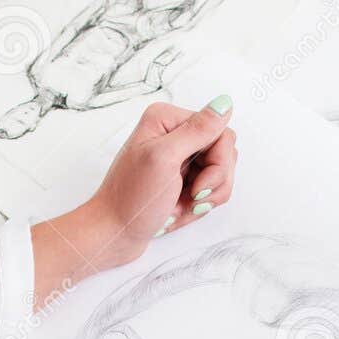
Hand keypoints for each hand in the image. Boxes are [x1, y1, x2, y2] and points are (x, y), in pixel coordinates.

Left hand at [30, 96, 238, 298]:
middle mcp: (174, 135)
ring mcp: (179, 159)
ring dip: (206, 198)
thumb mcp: (164, 159)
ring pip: (220, 174)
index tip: (197, 186)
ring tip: (180, 208)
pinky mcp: (180, 180)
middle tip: (190, 198)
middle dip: (213, 183)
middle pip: (224, 153)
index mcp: (167, 120)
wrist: (114, 235)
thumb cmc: (131, 200)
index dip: (218, 162)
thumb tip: (224, 103)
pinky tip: (177, 212)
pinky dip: (198, 206)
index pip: (220, 132)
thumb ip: (197, 130)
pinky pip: (209, 190)